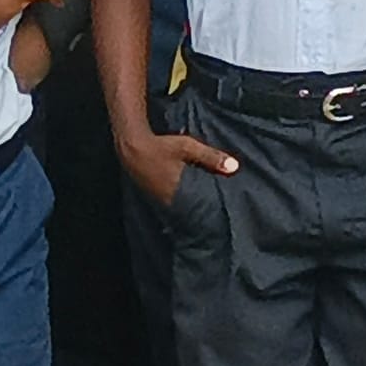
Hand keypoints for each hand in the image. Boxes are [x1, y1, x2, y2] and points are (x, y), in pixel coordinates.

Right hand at [120, 127, 238, 209]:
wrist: (132, 146)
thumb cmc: (161, 146)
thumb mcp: (188, 147)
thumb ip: (211, 157)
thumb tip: (234, 167)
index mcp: (178, 192)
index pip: (200, 210)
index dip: (211, 215)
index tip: (224, 218)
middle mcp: (169, 201)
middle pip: (191, 212)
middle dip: (204, 213)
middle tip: (219, 216)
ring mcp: (160, 200)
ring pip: (182, 209)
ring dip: (193, 209)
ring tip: (208, 211)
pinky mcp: (155, 196)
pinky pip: (173, 204)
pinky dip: (182, 203)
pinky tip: (189, 200)